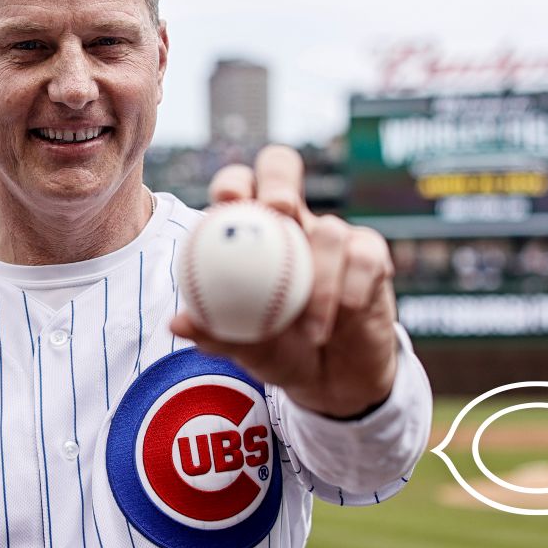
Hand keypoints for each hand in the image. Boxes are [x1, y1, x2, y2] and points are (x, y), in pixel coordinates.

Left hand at [169, 145, 398, 418]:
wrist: (333, 378)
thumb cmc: (280, 352)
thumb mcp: (245, 348)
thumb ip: (215, 333)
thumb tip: (177, 322)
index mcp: (251, 232)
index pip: (239, 186)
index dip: (233, 182)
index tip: (227, 202)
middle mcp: (292, 221)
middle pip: (282, 170)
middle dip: (278, 180)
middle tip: (277, 209)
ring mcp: (333, 234)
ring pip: (329, 229)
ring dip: (320, 282)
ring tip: (310, 330)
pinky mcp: (370, 255)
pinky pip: (364, 258)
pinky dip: (350, 290)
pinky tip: (342, 317)